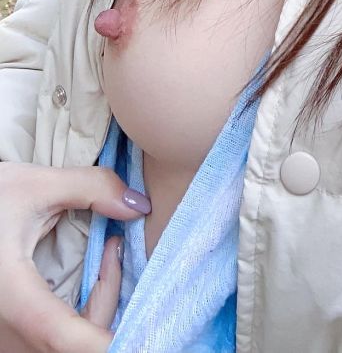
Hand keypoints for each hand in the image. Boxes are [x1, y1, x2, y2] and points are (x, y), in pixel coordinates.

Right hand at [0, 161, 148, 352]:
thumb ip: (91, 188)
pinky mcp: (12, 334)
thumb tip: (140, 206)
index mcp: (13, 297)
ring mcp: (8, 337)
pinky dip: (83, 317)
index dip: (108, 344)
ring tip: (109, 257)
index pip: (66, 338)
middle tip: (116, 250)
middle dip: (110, 301)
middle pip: (75, 343)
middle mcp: (8, 330)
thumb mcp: (35, 185)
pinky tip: (94, 277)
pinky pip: (55, 340)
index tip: (147, 334)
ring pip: (67, 345)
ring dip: (99, 310)